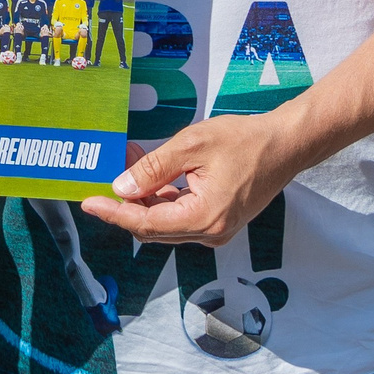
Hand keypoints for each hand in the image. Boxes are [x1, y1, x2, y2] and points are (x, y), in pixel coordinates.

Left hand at [80, 116, 304, 245]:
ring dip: (143, 196)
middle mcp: (210, 232)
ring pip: (165, 221)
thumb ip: (153, 168)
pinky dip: (161, 196)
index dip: (113, 213)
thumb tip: (121, 187)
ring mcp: (216, 229)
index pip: (145, 224)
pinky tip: (150, 171)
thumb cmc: (245, 141)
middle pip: (152, 227)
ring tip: (127, 162)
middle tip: (106, 173)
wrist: (286, 144)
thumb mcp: (192, 146)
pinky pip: (180, 214)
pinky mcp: (218, 220)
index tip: (87, 202)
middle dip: (125, 202)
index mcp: (204, 218)